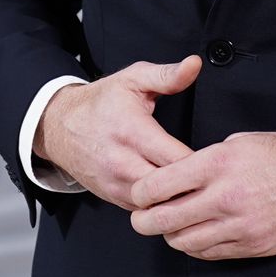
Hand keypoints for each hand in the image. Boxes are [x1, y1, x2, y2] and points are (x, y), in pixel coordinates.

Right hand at [34, 55, 200, 209]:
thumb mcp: (132, 79)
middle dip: (195, 186)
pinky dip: (163, 206)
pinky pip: (147, 211)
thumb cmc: (100, 103)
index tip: (216, 157)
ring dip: (180, 200)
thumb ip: (167, 75)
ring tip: (198, 188)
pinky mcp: (115, 198)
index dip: (202, 162)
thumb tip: (194, 64)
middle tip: (214, 179)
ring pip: (159, 206)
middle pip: (171, 190)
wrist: (59, 126)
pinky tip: (176, 195)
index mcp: (133, 132)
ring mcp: (118, 185)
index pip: (178, 160)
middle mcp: (123, 163)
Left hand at [128, 130, 275, 260]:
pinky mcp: (251, 245)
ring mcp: (238, 225)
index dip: (140, 192)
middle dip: (144, 221)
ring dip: (170, 236)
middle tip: (140, 218)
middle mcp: (225, 196)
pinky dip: (195, 247)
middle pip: (164, 219)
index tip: (137, 193)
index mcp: (218, 163)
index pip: (159, 185)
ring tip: (168, 227)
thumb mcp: (240, 142)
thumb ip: (206, 160)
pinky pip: (210, 253)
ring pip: (184, 242)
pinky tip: (194, 236)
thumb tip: (179, 174)